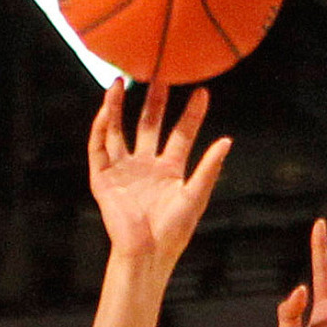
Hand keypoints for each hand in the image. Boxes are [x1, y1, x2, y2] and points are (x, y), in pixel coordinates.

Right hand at [87, 79, 230, 269]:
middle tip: (160, 73)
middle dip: (154, 100)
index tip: (202, 92)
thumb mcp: (195, 196)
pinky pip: (99, 147)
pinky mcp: (103, 178)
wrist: (146, 254)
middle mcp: (146, 165)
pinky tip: (107, 109)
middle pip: (149, 125)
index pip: (181, 134)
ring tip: (120, 82)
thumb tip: (227, 141)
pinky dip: (101, 128)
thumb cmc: (173, 232)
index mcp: (170, 170)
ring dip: (117, 106)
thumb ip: (208, 169)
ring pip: (118, 130)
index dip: (192, 114)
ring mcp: (123, 170)